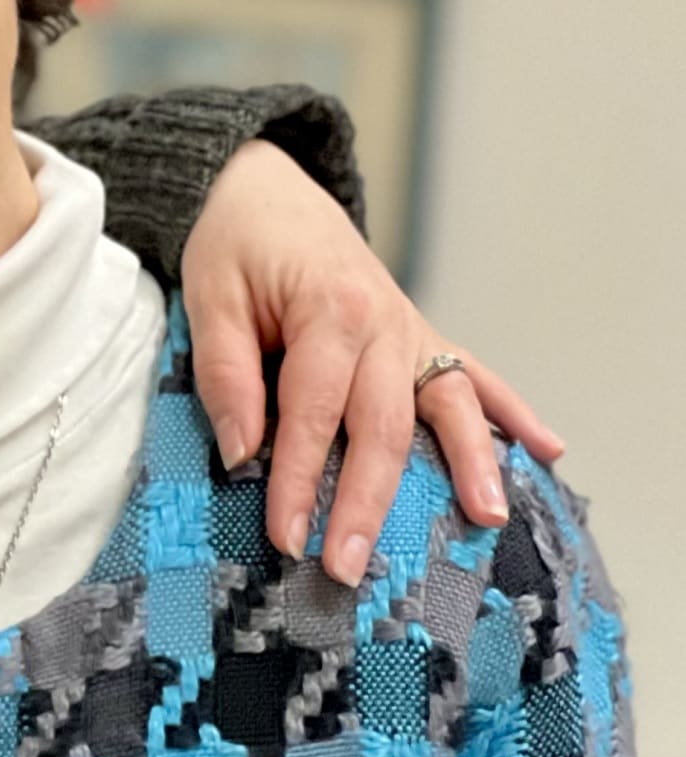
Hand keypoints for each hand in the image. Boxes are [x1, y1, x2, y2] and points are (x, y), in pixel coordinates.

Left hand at [180, 141, 561, 583]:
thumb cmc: (235, 245)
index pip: (312, 413)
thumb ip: (226, 375)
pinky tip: (545, 450)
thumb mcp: (209, 298)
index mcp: (328, 310)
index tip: (285, 535)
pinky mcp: (420, 334)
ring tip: (485, 519)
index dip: (296, 479)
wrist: (267, 190)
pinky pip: (473, 375)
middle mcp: (383, 323)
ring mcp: (411, 329)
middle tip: (350, 566)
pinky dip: (512, 412)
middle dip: (365, 501)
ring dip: (467, 465)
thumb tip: (244, 452)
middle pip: (382, 426)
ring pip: (446, 405)